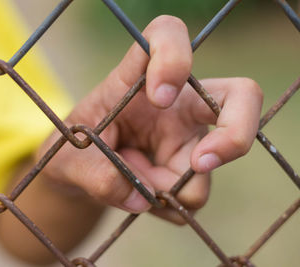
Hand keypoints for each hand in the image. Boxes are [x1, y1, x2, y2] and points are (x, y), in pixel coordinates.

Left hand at [38, 15, 262, 223]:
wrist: (77, 174)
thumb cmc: (72, 151)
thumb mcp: (66, 160)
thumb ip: (95, 175)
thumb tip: (140, 199)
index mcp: (137, 80)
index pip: (166, 36)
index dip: (174, 56)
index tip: (158, 97)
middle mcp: (175, 105)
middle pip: (240, 96)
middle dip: (234, 133)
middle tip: (199, 163)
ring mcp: (188, 138)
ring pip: (208, 168)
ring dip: (165, 190)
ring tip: (126, 187)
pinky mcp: (190, 170)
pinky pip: (191, 196)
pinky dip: (164, 206)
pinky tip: (138, 195)